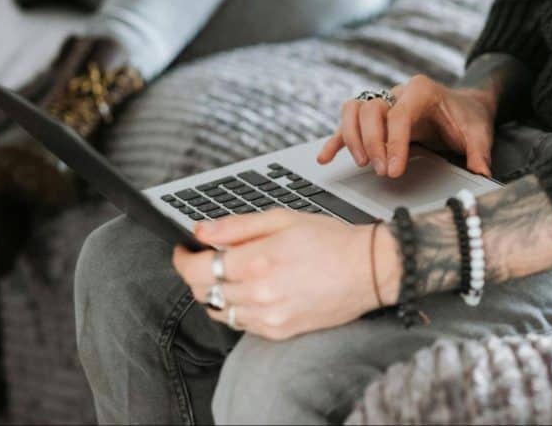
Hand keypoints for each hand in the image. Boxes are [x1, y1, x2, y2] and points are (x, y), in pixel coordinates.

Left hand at [174, 211, 401, 340]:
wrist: (368, 270)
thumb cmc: (332, 241)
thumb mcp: (283, 219)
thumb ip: (237, 226)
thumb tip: (202, 231)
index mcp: (257, 261)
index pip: (196, 268)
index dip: (182, 258)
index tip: (184, 250)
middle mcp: (258, 293)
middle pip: (202, 291)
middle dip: (196, 273)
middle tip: (205, 259)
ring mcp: (268, 317)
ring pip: (219, 310)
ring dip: (216, 292)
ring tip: (232, 275)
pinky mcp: (278, 331)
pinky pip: (241, 324)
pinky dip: (237, 308)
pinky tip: (252, 292)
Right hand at [317, 75, 498, 178]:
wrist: (465, 106)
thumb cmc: (469, 118)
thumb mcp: (480, 132)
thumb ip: (479, 151)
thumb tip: (482, 173)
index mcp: (422, 91)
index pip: (399, 115)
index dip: (393, 143)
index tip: (393, 170)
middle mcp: (399, 92)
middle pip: (371, 110)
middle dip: (373, 143)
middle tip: (382, 172)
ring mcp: (385, 101)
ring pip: (354, 109)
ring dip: (352, 137)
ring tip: (362, 163)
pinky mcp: (377, 115)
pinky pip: (349, 122)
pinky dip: (337, 139)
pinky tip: (325, 157)